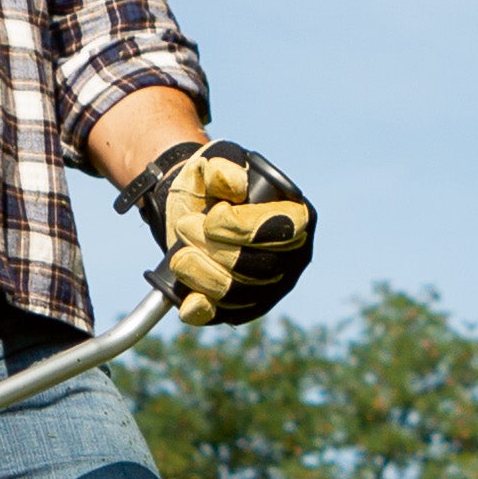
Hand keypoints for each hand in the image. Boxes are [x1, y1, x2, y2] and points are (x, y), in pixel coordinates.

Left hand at [127, 136, 313, 322]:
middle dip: (217, 250)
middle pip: (263, 267)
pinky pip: (227, 314)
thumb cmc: (211, 185)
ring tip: (179, 253)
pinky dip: (205, 308)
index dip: (246, 228)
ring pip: (242, 292)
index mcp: (298, 216)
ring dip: (203, 274)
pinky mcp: (247, 306)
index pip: (286, 230)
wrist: (191, 210)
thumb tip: (232, 183)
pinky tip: (188, 301)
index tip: (211, 218)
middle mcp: (294, 255)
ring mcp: (273, 285)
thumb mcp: (214, 163)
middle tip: (184, 227)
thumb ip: (223, 167)